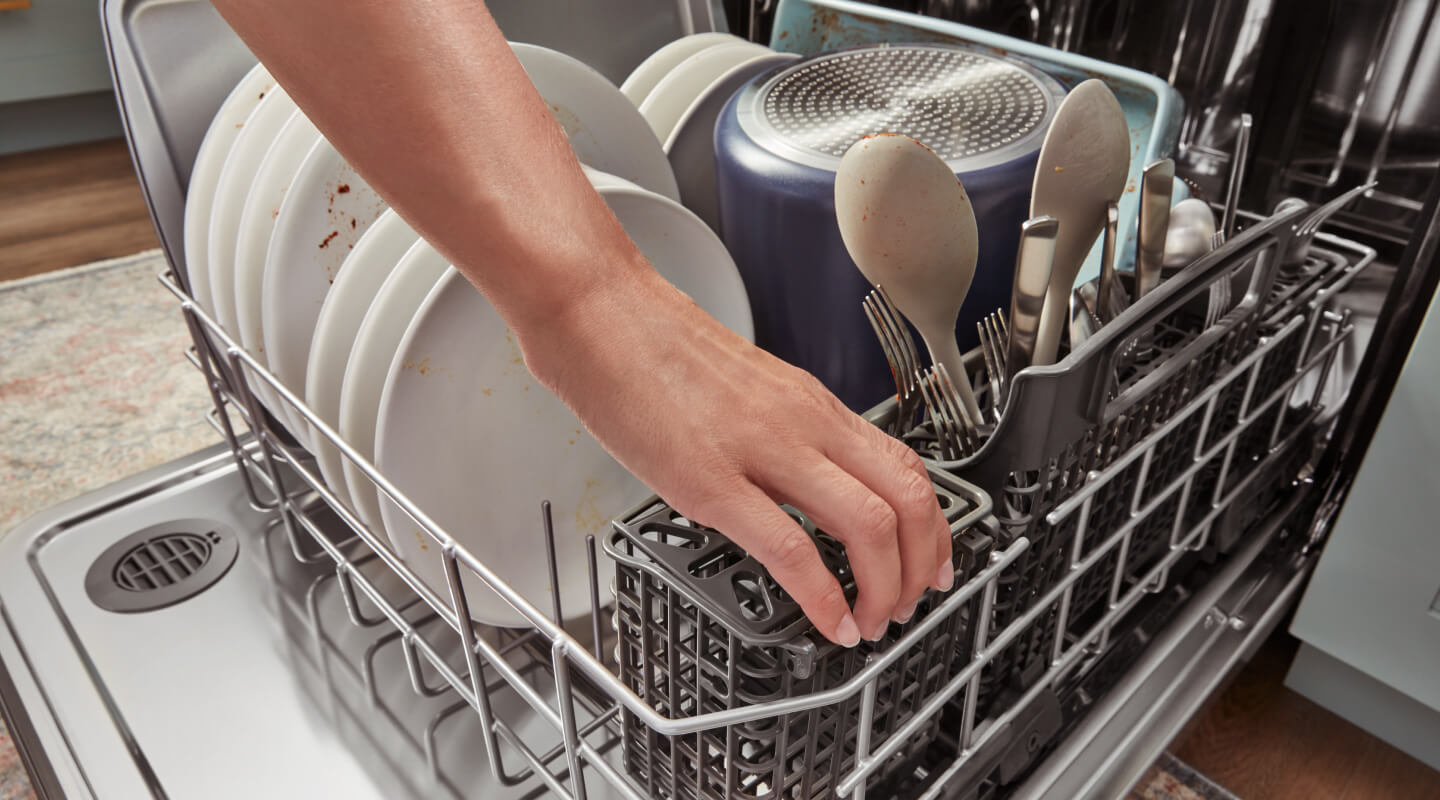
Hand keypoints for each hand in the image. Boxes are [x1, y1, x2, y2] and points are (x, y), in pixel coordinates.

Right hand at [517, 262, 954, 646]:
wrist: (597, 310)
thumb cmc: (653, 347)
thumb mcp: (744, 389)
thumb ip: (781, 434)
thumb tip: (802, 486)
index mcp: (811, 404)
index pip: (905, 467)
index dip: (932, 527)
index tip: (928, 564)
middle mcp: (803, 422)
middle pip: (906, 498)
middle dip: (919, 566)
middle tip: (908, 604)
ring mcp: (761, 450)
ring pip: (868, 524)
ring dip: (884, 588)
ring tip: (871, 622)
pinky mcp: (711, 480)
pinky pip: (790, 547)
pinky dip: (822, 597)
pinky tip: (825, 620)